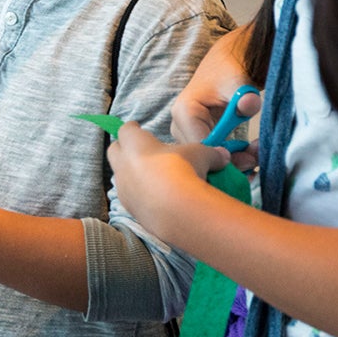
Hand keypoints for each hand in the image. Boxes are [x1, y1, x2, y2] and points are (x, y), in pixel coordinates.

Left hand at [107, 121, 226, 238]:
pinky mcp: (129, 208)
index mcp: (135, 144)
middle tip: (139, 149)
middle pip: (114, 150)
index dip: (133, 128)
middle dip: (124, 148)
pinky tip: (154, 197)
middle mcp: (123, 164)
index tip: (137, 127)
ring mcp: (123, 188)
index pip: (126, 130)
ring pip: (121, 175)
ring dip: (131, 173)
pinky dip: (139, 194)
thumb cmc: (183, 170)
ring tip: (150, 176)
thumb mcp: (201, 155)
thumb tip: (224, 155)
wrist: (176, 209)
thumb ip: (210, 153)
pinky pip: (130, 196)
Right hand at [171, 30, 261, 170]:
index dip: (226, 157)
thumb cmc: (231, 72)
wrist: (228, 65)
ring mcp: (185, 134)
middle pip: (203, 157)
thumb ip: (245, 97)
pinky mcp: (194, 138)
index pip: (201, 148)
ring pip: (207, 160)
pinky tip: (248, 156)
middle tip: (257, 157)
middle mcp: (179, 126)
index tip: (249, 156)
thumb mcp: (240, 83)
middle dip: (232, 162)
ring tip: (256, 153)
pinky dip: (231, 160)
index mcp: (184, 112)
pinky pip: (211, 157)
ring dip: (233, 162)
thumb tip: (249, 104)